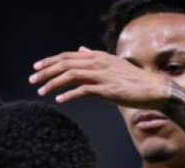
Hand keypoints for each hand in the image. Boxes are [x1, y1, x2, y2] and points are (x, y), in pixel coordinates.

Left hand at [29, 46, 171, 107]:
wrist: (152, 89)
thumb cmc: (131, 79)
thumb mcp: (111, 64)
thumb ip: (94, 57)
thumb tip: (81, 49)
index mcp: (97, 56)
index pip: (67, 56)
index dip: (50, 61)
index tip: (36, 68)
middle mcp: (97, 62)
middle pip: (65, 63)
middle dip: (46, 71)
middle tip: (32, 80)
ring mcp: (102, 75)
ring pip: (71, 75)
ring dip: (53, 83)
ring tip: (41, 92)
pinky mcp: (106, 89)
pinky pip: (83, 90)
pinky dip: (69, 94)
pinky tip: (60, 100)